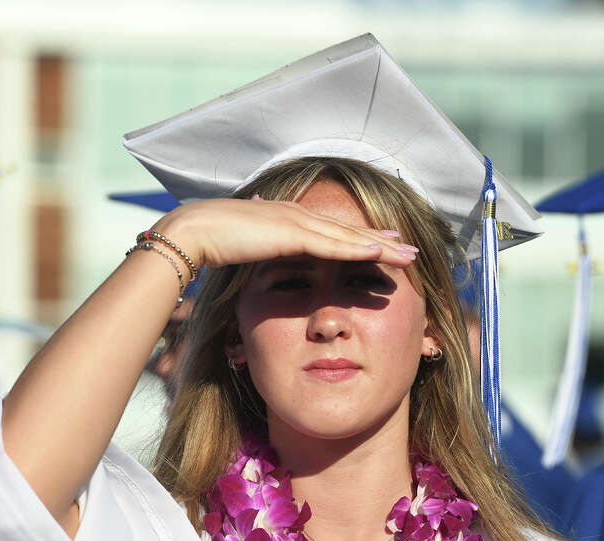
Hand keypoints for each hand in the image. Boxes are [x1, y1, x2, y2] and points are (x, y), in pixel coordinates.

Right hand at [151, 197, 417, 270]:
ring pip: (349, 236)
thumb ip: (263, 253)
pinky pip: (333, 245)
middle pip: (349, 231)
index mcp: (288, 220)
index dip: (361, 238)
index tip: (385, 244)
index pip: (333, 231)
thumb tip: (268, 261)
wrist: (192, 231)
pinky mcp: (292, 233)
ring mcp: (297, 222)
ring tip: (409, 254)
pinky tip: (382, 253)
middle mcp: (298, 216)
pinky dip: (359, 249)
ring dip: (382, 246)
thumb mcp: (247, 250)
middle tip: (411, 248)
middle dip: (382, 240)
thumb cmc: (212, 243)